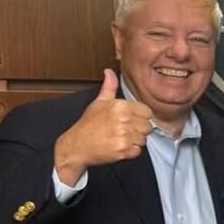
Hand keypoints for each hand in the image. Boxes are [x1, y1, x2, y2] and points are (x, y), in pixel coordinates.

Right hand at [54, 69, 152, 184]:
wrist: (76, 145)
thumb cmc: (88, 124)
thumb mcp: (99, 102)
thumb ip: (109, 87)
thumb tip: (109, 71)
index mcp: (121, 106)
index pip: (147, 112)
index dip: (141, 117)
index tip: (132, 120)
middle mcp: (124, 120)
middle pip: (147, 126)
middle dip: (139, 130)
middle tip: (126, 131)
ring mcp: (124, 136)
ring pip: (143, 139)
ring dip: (135, 141)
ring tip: (122, 139)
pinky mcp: (122, 150)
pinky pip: (137, 151)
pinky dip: (131, 152)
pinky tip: (120, 147)